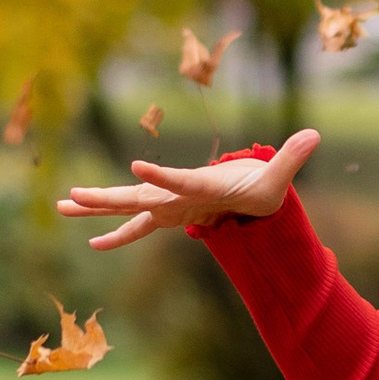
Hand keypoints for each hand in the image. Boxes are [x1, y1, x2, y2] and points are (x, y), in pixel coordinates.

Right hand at [57, 126, 319, 252]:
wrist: (251, 188)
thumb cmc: (261, 183)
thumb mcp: (278, 178)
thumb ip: (291, 157)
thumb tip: (315, 134)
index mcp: (201, 183)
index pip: (179, 180)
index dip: (161, 177)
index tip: (136, 167)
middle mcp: (177, 193)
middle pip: (138, 197)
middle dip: (107, 198)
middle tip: (74, 196)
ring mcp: (169, 205)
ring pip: (127, 208)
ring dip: (97, 208)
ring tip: (63, 206)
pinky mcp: (168, 216)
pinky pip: (137, 228)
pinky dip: (117, 237)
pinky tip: (93, 244)